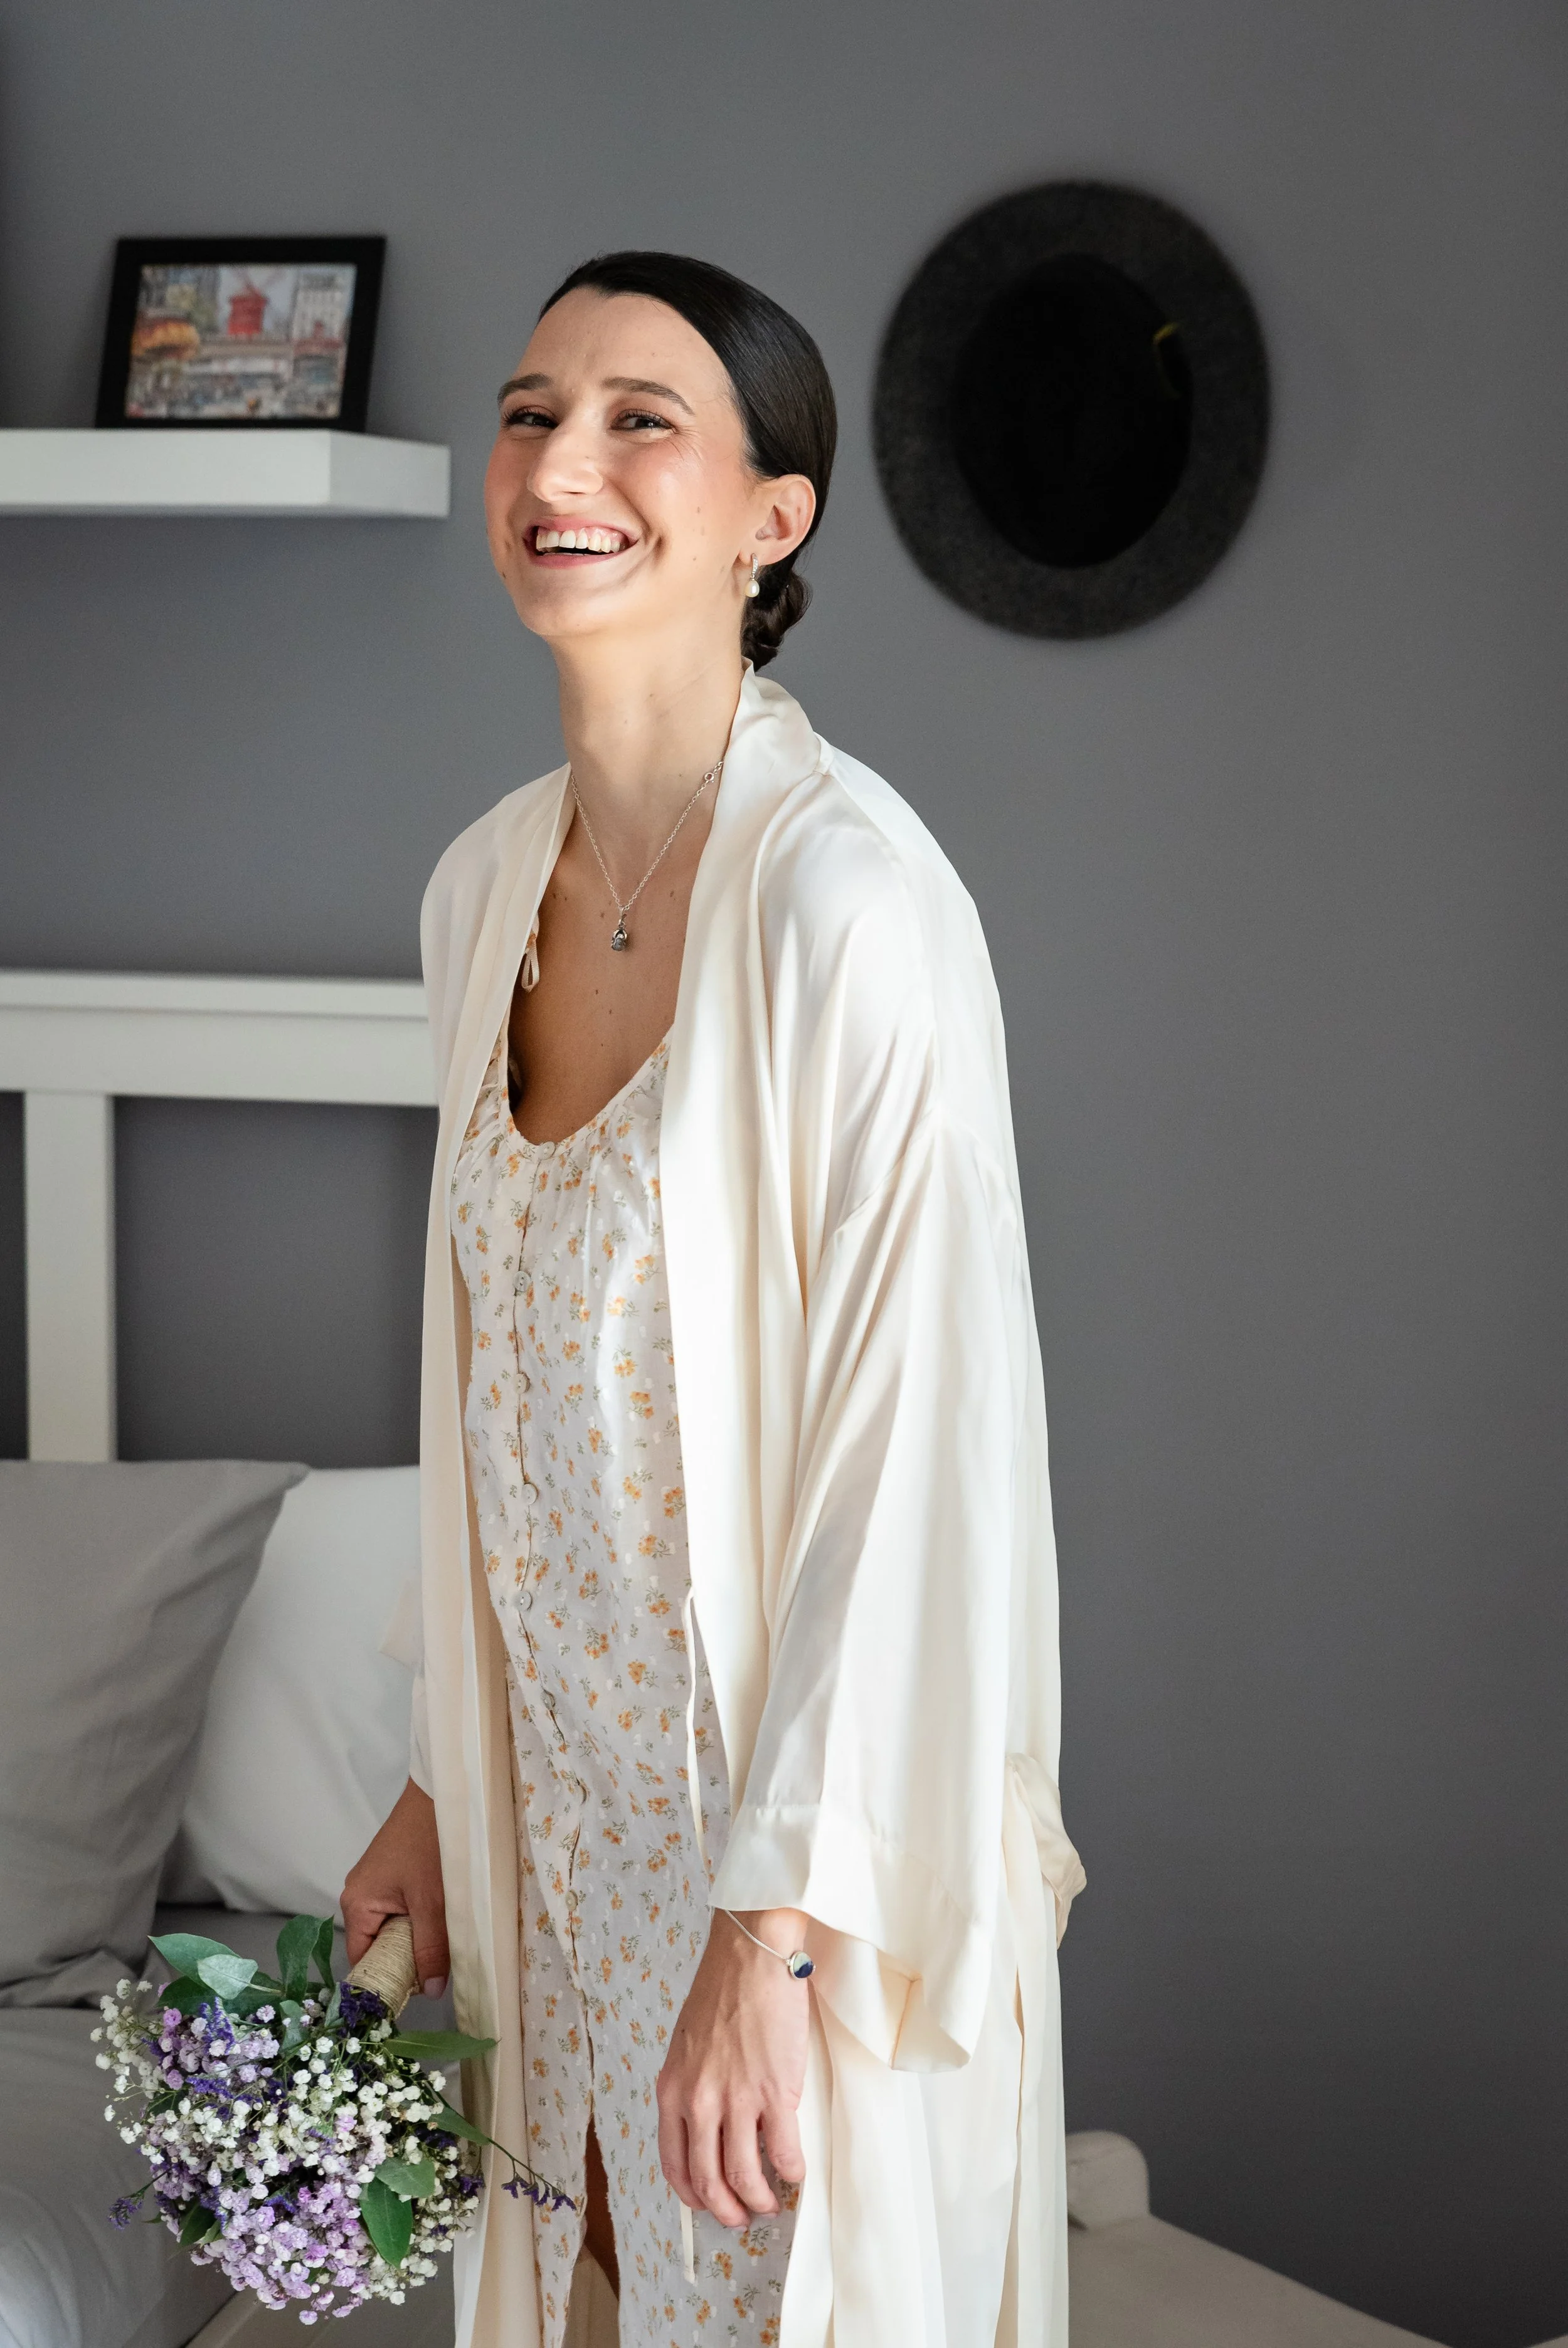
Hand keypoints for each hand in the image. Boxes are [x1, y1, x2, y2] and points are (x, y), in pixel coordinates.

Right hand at [341, 1777, 449, 1997]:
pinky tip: (438, 1923)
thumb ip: (430, 1948)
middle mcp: (358, 1895)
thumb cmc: (430, 1845)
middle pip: (375, 1945)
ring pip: (391, 1928)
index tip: (410, 1995)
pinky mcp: (391, 1873)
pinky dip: (417, 1920)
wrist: (441, 1793)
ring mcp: (374, 1883)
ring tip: (439, 1949)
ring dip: (414, 1939)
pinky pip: (399, 1910)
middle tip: (433, 1974)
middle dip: (403, 1961)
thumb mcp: (432, 1902)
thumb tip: (430, 1992)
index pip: (360, 1959)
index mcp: (356, 1904)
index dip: (383, 1981)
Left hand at [656, 1908, 809, 2228]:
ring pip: (744, 2176)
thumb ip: (691, 2087)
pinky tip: (796, 2173)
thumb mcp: (687, 2045)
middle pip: (708, 2180)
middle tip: (741, 2216)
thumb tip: (708, 2125)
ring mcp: (736, 2100)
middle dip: (726, 2208)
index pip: (674, 2164)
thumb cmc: (722, 1990)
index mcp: (672, 2091)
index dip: (693, 2195)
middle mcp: (698, 2103)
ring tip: (770, 2203)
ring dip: (759, 2199)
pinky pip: (783, 2152)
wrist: (752, 1954)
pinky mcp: (774, 2092)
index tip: (707, 2203)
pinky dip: (791, 2173)